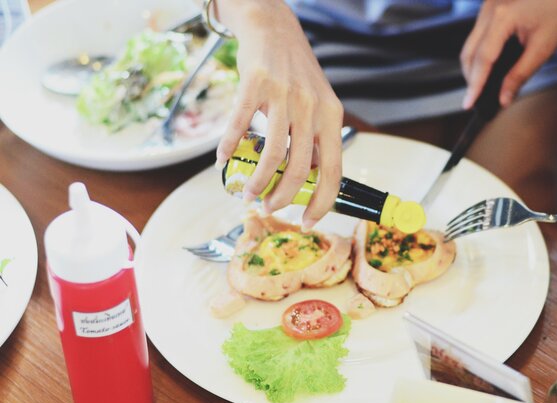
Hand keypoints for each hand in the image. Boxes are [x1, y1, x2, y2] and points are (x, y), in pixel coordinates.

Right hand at [214, 0, 343, 229]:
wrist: (273, 27)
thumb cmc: (296, 72)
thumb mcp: (319, 103)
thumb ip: (316, 138)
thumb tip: (311, 178)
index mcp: (331, 116)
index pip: (334, 170)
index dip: (322, 202)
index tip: (307, 221)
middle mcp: (312, 107)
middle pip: (300, 168)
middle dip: (283, 197)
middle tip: (269, 208)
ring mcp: (284, 96)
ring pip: (272, 154)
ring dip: (257, 182)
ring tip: (247, 193)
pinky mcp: (256, 84)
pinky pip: (240, 125)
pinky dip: (229, 148)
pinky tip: (222, 160)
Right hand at [460, 0, 556, 108]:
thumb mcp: (544, 46)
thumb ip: (521, 74)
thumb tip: (504, 98)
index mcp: (503, 17)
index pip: (483, 59)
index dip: (475, 84)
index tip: (468, 104)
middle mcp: (489, 10)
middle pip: (468, 53)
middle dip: (471, 78)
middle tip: (476, 98)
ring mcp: (486, 7)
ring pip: (469, 45)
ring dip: (473, 67)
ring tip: (482, 86)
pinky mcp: (487, 8)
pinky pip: (476, 36)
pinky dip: (479, 54)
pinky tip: (488, 66)